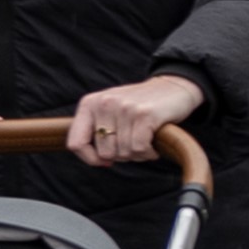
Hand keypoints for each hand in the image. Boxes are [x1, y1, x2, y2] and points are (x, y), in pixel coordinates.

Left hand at [69, 74, 204, 167]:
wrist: (173, 87)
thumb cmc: (140, 105)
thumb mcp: (110, 111)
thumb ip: (97, 131)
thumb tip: (98, 161)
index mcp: (89, 104)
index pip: (75, 143)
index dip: (90, 159)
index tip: (105, 161)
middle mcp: (104, 103)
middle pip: (104, 153)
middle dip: (122, 156)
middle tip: (134, 145)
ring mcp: (124, 108)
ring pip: (124, 153)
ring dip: (138, 155)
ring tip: (146, 142)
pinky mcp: (144, 114)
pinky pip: (139, 149)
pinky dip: (148, 153)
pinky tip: (153, 146)